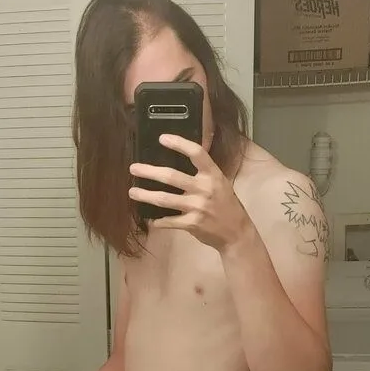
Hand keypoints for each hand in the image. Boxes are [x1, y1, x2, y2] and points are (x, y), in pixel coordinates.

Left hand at [129, 135, 250, 250]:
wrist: (237, 232)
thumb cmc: (226, 204)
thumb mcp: (220, 183)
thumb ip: (203, 173)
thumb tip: (178, 160)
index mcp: (213, 175)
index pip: (196, 153)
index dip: (179, 144)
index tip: (162, 138)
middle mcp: (204, 188)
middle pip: (171, 176)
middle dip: (149, 172)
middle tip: (133, 168)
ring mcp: (197, 207)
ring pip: (164, 199)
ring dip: (145, 195)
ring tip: (133, 192)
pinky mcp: (191, 224)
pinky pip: (168, 221)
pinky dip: (157, 221)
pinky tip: (150, 219)